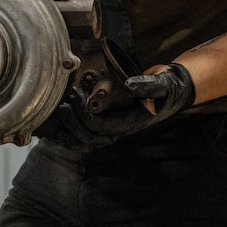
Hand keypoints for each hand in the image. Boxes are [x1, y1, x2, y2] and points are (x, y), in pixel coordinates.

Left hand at [42, 62, 194, 149]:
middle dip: (71, 122)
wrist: (172, 92)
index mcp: (129, 123)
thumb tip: (129, 86)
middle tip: (62, 102)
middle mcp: (118, 130)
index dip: (83, 115)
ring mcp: (112, 128)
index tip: (75, 95)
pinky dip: (69, 133)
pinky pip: (85, 135)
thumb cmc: (166, 89)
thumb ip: (147, 85)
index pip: (99, 126)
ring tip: (55, 114)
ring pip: (84, 140)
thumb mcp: (161, 85)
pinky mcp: (107, 122)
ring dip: (67, 131)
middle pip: (87, 137)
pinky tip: (56, 126)